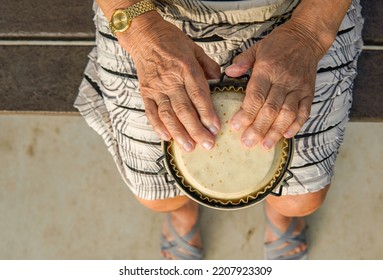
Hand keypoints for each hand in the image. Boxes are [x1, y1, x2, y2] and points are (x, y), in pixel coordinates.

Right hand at [118, 12, 220, 151]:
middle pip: (184, 109)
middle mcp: (170, 80)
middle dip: (196, 130)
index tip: (216, 128)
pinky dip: (158, 126)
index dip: (207, 113)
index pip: (198, 95)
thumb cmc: (171, 41)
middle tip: (207, 145)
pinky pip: (151, 112)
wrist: (143, 35)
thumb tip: (219, 80)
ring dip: (179, 133)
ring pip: (168, 115)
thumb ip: (208, 65)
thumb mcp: (194, 48)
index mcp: (186, 68)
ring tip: (189, 147)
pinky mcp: (145, 92)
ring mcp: (156, 88)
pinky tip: (167, 137)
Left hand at [225, 20, 323, 149]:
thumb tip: (228, 73)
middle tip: (248, 143)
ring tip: (265, 145)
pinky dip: (296, 125)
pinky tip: (286, 135)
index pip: (256, 95)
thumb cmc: (278, 44)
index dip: (246, 113)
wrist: (307, 37)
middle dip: (258, 128)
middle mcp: (284, 80)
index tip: (236, 127)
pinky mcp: (308, 92)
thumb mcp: (257, 48)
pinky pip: (304, 111)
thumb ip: (242, 61)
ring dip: (276, 131)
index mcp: (267, 69)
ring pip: (287, 113)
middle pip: (270, 108)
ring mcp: (298, 87)